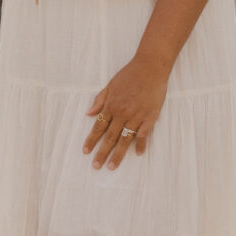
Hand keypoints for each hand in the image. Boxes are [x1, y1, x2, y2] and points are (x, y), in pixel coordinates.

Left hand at [84, 52, 170, 169]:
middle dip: (102, 153)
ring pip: (125, 139)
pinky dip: (141, 145)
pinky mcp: (149, 117)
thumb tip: (88, 114)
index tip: (86, 152)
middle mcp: (121, 114)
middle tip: (96, 166)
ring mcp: (136, 117)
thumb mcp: (110, 85)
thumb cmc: (129, 75)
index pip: (98, 127)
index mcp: (111, 106)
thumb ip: (99, 100)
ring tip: (112, 166)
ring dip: (118, 154)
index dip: (91, 140)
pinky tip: (138, 154)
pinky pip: (143, 134)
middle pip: (110, 137)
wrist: (149, 68)